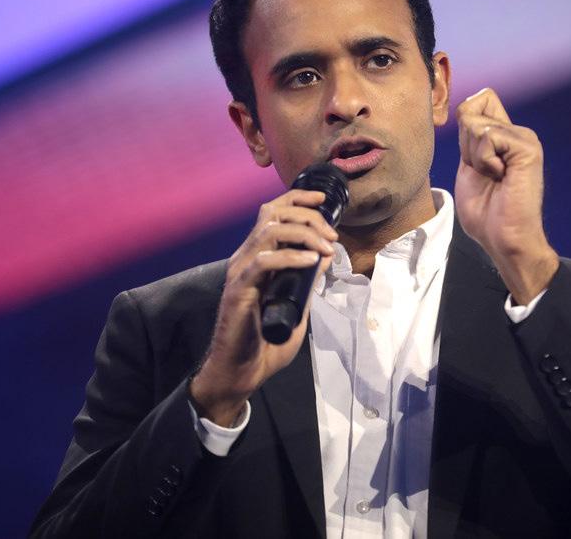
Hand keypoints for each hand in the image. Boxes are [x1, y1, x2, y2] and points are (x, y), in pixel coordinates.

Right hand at [190, 189, 337, 425]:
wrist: (241, 372)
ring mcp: (240, 272)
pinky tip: (311, 262)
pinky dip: (290, 257)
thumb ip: (306, 282)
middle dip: (307, 216)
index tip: (324, 201)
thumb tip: (324, 258)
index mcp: (256, 257)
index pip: (272, 213)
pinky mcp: (238, 290)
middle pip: (272, 214)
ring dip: (304, 234)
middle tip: (332, 235)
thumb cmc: (265, 343)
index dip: (297, 199)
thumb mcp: (296, 305)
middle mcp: (245, 258)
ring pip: (268, 231)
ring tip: (326, 248)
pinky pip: (263, 262)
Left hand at [454, 88, 558, 304]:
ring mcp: (525, 139)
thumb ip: (470, 138)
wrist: (503, 239)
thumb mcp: (469, 167)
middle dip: (465, 144)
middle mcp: (518, 133)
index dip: (464, 125)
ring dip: (475, 156)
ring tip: (494, 178)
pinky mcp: (528, 148)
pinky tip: (500, 177)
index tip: (472, 159)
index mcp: (505, 137)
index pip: (479, 100)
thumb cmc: (486, 213)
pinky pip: (487, 136)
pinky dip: (484, 160)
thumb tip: (466, 108)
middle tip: (485, 172)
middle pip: (471, 109)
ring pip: (475, 124)